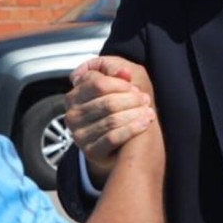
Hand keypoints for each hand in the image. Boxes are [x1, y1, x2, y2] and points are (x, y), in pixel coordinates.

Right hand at [65, 56, 156, 178]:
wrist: (113, 146)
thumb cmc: (112, 112)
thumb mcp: (113, 88)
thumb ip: (116, 74)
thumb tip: (125, 71)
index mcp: (75, 96)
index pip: (97, 83)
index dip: (120, 83)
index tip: (134, 86)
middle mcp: (73, 115)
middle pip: (107, 102)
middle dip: (131, 99)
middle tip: (145, 100)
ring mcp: (79, 134)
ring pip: (111, 120)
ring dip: (135, 114)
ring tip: (148, 112)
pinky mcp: (90, 151)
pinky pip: (112, 137)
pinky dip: (131, 129)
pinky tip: (144, 124)